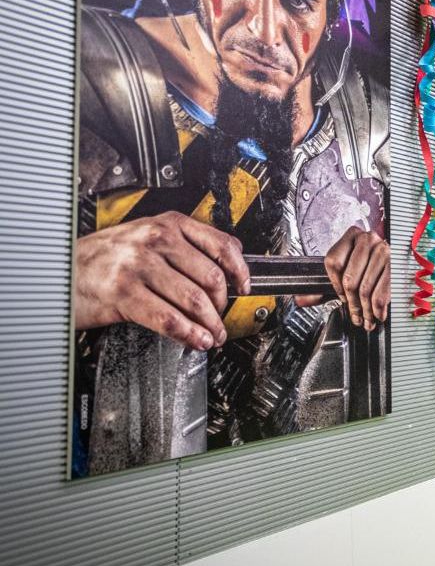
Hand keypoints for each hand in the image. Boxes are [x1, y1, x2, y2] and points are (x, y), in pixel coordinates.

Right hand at [72, 211, 248, 350]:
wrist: (60, 270)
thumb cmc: (103, 257)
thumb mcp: (145, 236)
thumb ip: (185, 242)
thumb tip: (231, 254)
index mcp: (166, 224)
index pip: (219, 244)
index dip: (240, 270)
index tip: (244, 287)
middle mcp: (155, 241)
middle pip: (210, 278)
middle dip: (222, 307)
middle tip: (222, 321)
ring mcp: (138, 266)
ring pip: (193, 301)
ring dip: (209, 325)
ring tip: (212, 336)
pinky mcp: (124, 293)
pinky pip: (168, 318)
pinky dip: (189, 334)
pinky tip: (195, 340)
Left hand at [322, 226, 390, 331]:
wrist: (388, 255)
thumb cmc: (364, 263)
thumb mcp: (342, 272)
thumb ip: (321, 287)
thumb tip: (301, 299)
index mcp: (350, 236)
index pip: (334, 263)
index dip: (335, 284)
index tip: (340, 297)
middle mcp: (367, 239)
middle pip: (350, 278)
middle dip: (351, 303)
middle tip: (354, 315)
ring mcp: (382, 250)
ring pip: (366, 286)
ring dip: (365, 308)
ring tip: (365, 318)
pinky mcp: (394, 263)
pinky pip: (383, 289)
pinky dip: (379, 306)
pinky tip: (377, 314)